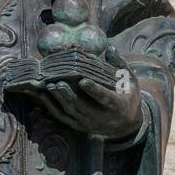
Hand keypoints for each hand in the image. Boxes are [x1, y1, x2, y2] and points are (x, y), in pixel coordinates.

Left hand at [18, 69, 141, 140]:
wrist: (126, 125)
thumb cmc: (128, 97)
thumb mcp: (131, 81)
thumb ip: (120, 65)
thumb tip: (110, 48)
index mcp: (118, 106)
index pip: (105, 98)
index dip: (94, 90)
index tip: (83, 81)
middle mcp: (103, 118)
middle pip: (83, 108)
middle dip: (70, 96)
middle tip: (58, 83)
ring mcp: (89, 124)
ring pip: (71, 113)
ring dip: (59, 100)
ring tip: (49, 87)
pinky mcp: (79, 127)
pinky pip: (63, 118)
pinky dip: (52, 108)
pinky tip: (44, 96)